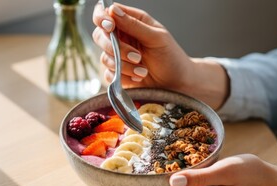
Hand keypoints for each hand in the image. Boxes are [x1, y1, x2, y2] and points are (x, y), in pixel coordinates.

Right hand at [92, 3, 229, 108]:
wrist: (177, 83)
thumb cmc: (171, 57)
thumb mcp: (156, 37)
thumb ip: (134, 25)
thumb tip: (113, 10)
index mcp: (130, 22)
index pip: (105, 14)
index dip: (102, 18)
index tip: (110, 26)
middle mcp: (121, 38)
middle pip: (100, 36)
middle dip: (115, 47)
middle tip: (137, 56)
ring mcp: (117, 57)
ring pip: (105, 57)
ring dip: (124, 65)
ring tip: (143, 70)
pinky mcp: (117, 74)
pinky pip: (109, 74)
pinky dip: (124, 77)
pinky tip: (139, 78)